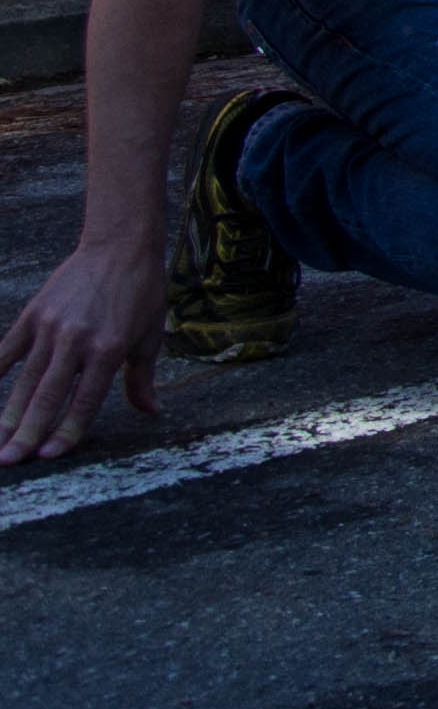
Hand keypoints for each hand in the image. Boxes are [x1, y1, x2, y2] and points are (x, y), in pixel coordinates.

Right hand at [0, 239, 166, 464]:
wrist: (120, 246)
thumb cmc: (141, 293)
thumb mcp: (150, 336)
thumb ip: (142, 379)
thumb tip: (152, 412)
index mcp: (108, 349)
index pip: (84, 400)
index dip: (67, 430)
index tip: (49, 456)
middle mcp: (76, 341)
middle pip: (46, 397)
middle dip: (27, 434)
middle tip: (10, 462)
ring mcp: (50, 328)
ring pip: (23, 381)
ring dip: (8, 416)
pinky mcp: (32, 315)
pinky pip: (6, 352)